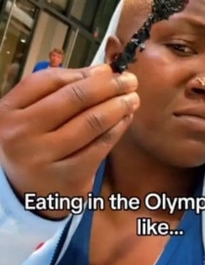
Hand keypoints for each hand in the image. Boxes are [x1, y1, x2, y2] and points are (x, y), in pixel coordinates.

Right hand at [0, 64, 139, 218]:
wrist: (25, 195)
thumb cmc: (33, 146)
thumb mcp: (30, 117)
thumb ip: (57, 92)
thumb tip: (102, 71)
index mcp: (7, 112)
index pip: (46, 81)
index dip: (81, 72)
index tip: (106, 70)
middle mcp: (21, 134)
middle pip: (74, 98)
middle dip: (108, 86)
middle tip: (130, 80)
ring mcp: (43, 158)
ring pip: (91, 121)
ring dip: (118, 106)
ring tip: (132, 98)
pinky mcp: (68, 176)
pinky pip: (101, 145)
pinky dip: (118, 128)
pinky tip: (126, 119)